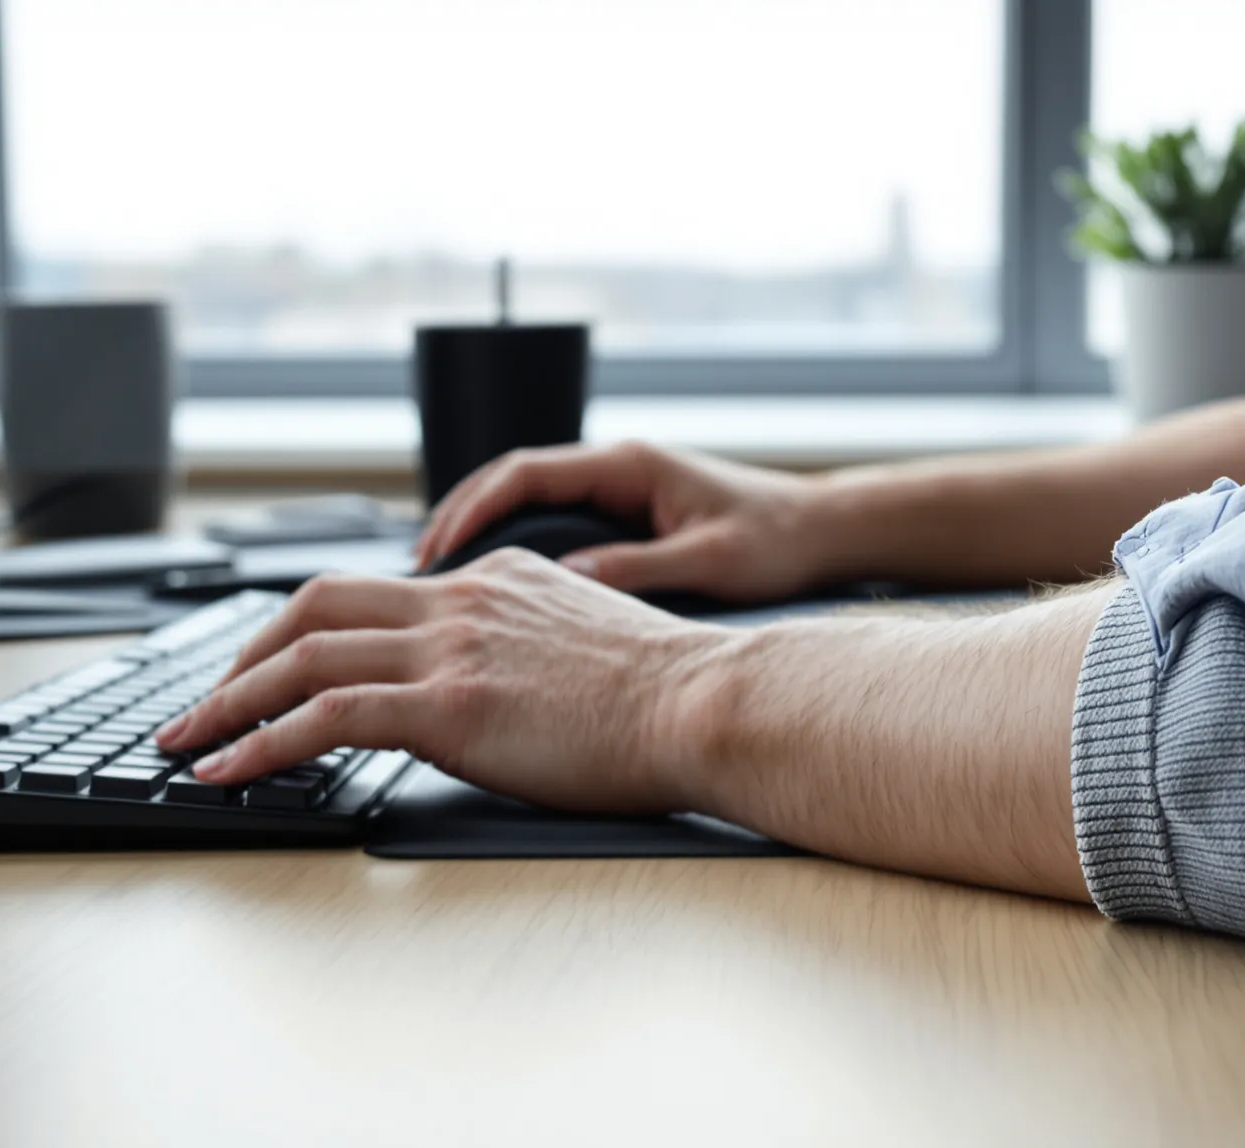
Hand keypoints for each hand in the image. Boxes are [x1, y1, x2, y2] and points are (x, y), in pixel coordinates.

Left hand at [152, 551, 730, 812]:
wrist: (710, 702)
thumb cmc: (675, 695)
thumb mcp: (590, 642)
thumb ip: (532, 647)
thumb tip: (509, 692)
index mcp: (495, 581)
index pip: (375, 591)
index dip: (307, 630)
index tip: (272, 666)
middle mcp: (461, 600)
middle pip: (313, 605)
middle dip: (243, 655)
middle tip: (205, 702)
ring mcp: (450, 648)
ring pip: (301, 656)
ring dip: (227, 702)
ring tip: (186, 745)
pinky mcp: (449, 704)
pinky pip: (324, 715)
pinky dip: (261, 742)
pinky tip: (230, 772)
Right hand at [411, 441, 847, 604]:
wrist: (826, 533)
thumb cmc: (779, 542)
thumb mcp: (707, 561)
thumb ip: (636, 570)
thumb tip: (567, 584)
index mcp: (629, 465)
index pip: (525, 472)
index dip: (472, 509)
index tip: (436, 549)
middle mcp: (619, 468)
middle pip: (512, 481)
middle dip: (460, 519)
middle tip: (418, 568)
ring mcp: (622, 488)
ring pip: (530, 501)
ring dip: (484, 533)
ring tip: (443, 578)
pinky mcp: (630, 513)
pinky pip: (555, 521)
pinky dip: (518, 546)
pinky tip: (501, 585)